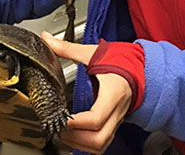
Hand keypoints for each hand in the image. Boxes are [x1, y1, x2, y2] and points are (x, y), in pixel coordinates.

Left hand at [41, 32, 132, 154]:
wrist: (138, 67)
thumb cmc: (118, 61)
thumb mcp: (92, 53)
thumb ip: (68, 48)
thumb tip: (47, 40)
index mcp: (113, 93)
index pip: (96, 118)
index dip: (76, 124)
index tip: (60, 120)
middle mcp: (117, 110)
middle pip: (99, 138)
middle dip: (75, 138)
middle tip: (57, 129)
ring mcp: (117, 120)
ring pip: (101, 145)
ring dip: (80, 144)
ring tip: (62, 134)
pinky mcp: (114, 124)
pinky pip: (103, 143)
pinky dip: (87, 146)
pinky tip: (74, 137)